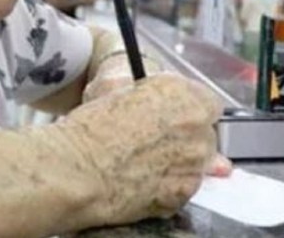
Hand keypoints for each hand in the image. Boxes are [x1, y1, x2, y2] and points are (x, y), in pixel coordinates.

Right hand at [57, 74, 221, 225]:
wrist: (76, 170)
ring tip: (145, 163)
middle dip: (186, 138)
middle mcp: (196, 125)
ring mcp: (194, 161)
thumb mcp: (120, 92)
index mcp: (182, 93)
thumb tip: (164, 107)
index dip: (189, 111)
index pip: (207, 102)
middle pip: (206, 133)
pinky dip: (170, 185)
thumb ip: (153, 98)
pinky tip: (144, 179)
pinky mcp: (184, 192)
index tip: (176, 117)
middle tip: (155, 142)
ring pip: (199, 163)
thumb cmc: (90, 129)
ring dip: (180, 162)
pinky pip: (186, 186)